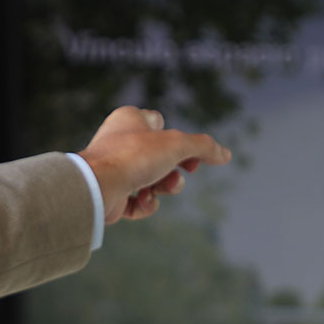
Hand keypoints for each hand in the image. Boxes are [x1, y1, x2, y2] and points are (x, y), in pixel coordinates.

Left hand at [77, 105, 231, 223]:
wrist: (97, 186)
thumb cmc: (132, 156)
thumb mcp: (176, 145)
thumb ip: (204, 147)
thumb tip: (225, 154)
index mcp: (130, 120)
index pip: (160, 123)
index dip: (179, 139)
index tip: (192, 154)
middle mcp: (120, 141)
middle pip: (160, 155)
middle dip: (176, 169)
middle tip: (185, 173)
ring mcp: (114, 169)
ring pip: (151, 179)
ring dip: (163, 187)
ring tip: (160, 190)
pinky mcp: (112, 194)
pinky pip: (138, 201)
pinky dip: (146, 204)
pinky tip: (143, 201)